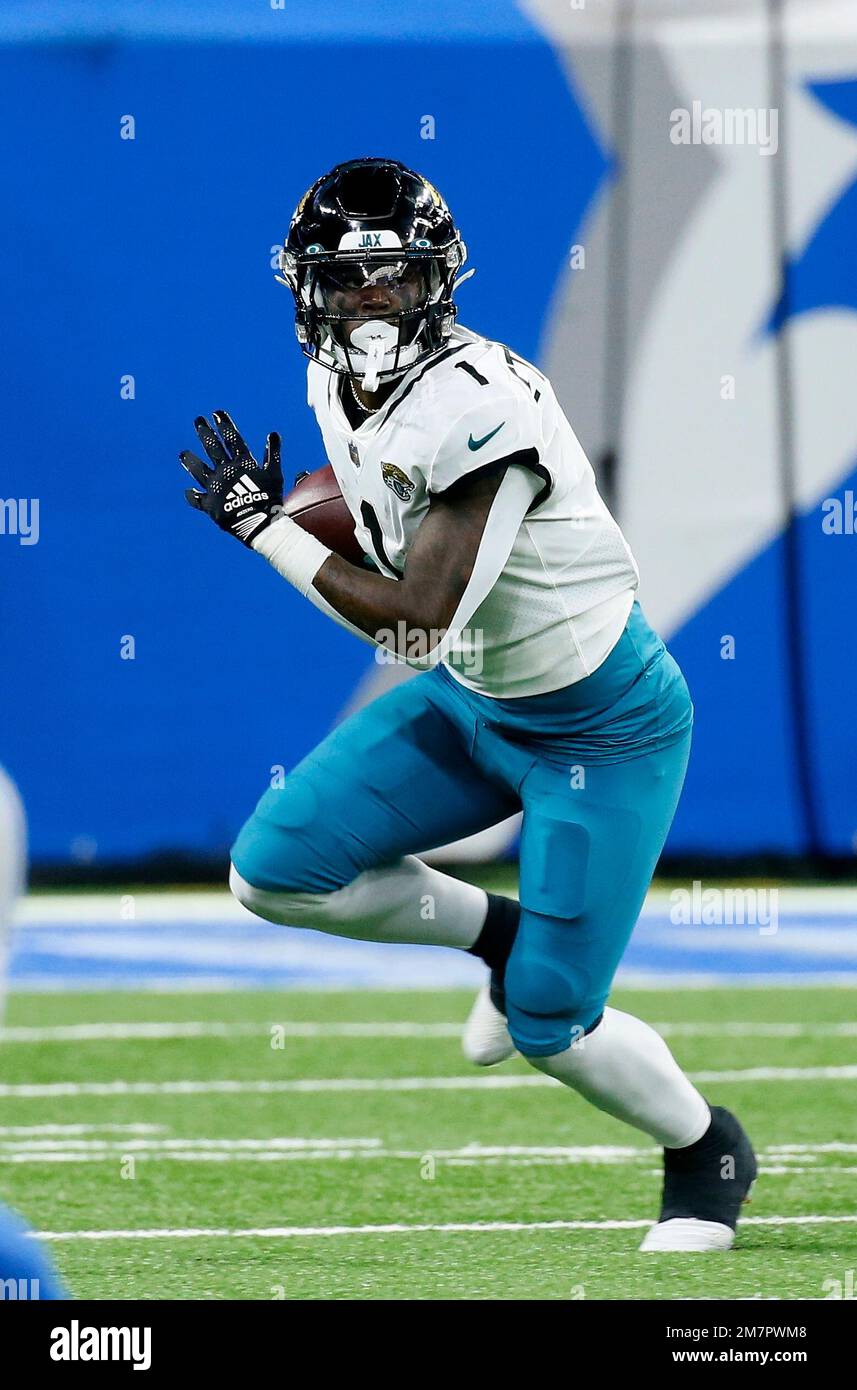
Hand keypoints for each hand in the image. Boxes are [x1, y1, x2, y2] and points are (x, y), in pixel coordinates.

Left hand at [181, 410, 283, 545]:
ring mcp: (215, 487)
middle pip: (212, 448)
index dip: (224, 425)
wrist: (257, 522)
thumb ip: (273, 454)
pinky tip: (188, 491)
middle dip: (205, 433)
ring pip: (199, 470)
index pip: (232, 439)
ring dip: (190, 461)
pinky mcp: (209, 504)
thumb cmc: (269, 498)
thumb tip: (273, 434)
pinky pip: (197, 499)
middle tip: (198, 420)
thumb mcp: (275, 474)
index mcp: (241, 463)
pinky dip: (192, 496)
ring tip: (183, 454)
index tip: (217, 413)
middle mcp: (225, 471)